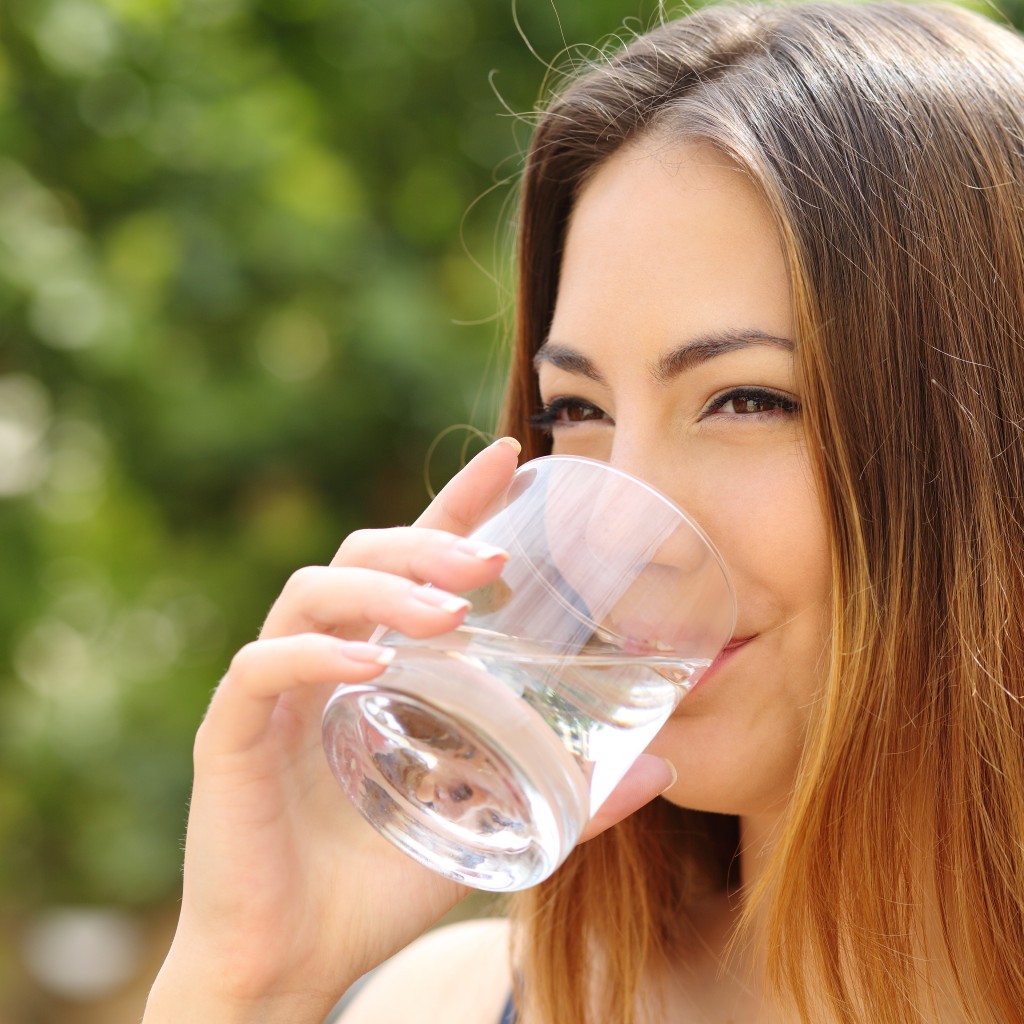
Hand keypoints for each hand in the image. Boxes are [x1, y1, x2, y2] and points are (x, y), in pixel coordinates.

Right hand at [144, 437, 673, 1023]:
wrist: (293, 964)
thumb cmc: (382, 885)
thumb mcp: (493, 825)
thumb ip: (572, 796)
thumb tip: (665, 767)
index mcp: (379, 662)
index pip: (416, 557)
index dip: (459, 502)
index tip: (514, 456)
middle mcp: (326, 658)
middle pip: (362, 554)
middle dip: (426, 540)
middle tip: (492, 557)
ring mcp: (276, 691)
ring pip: (311, 593)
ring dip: (380, 589)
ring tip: (448, 612)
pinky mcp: (231, 735)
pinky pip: (263, 669)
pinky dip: (315, 655)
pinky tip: (373, 665)